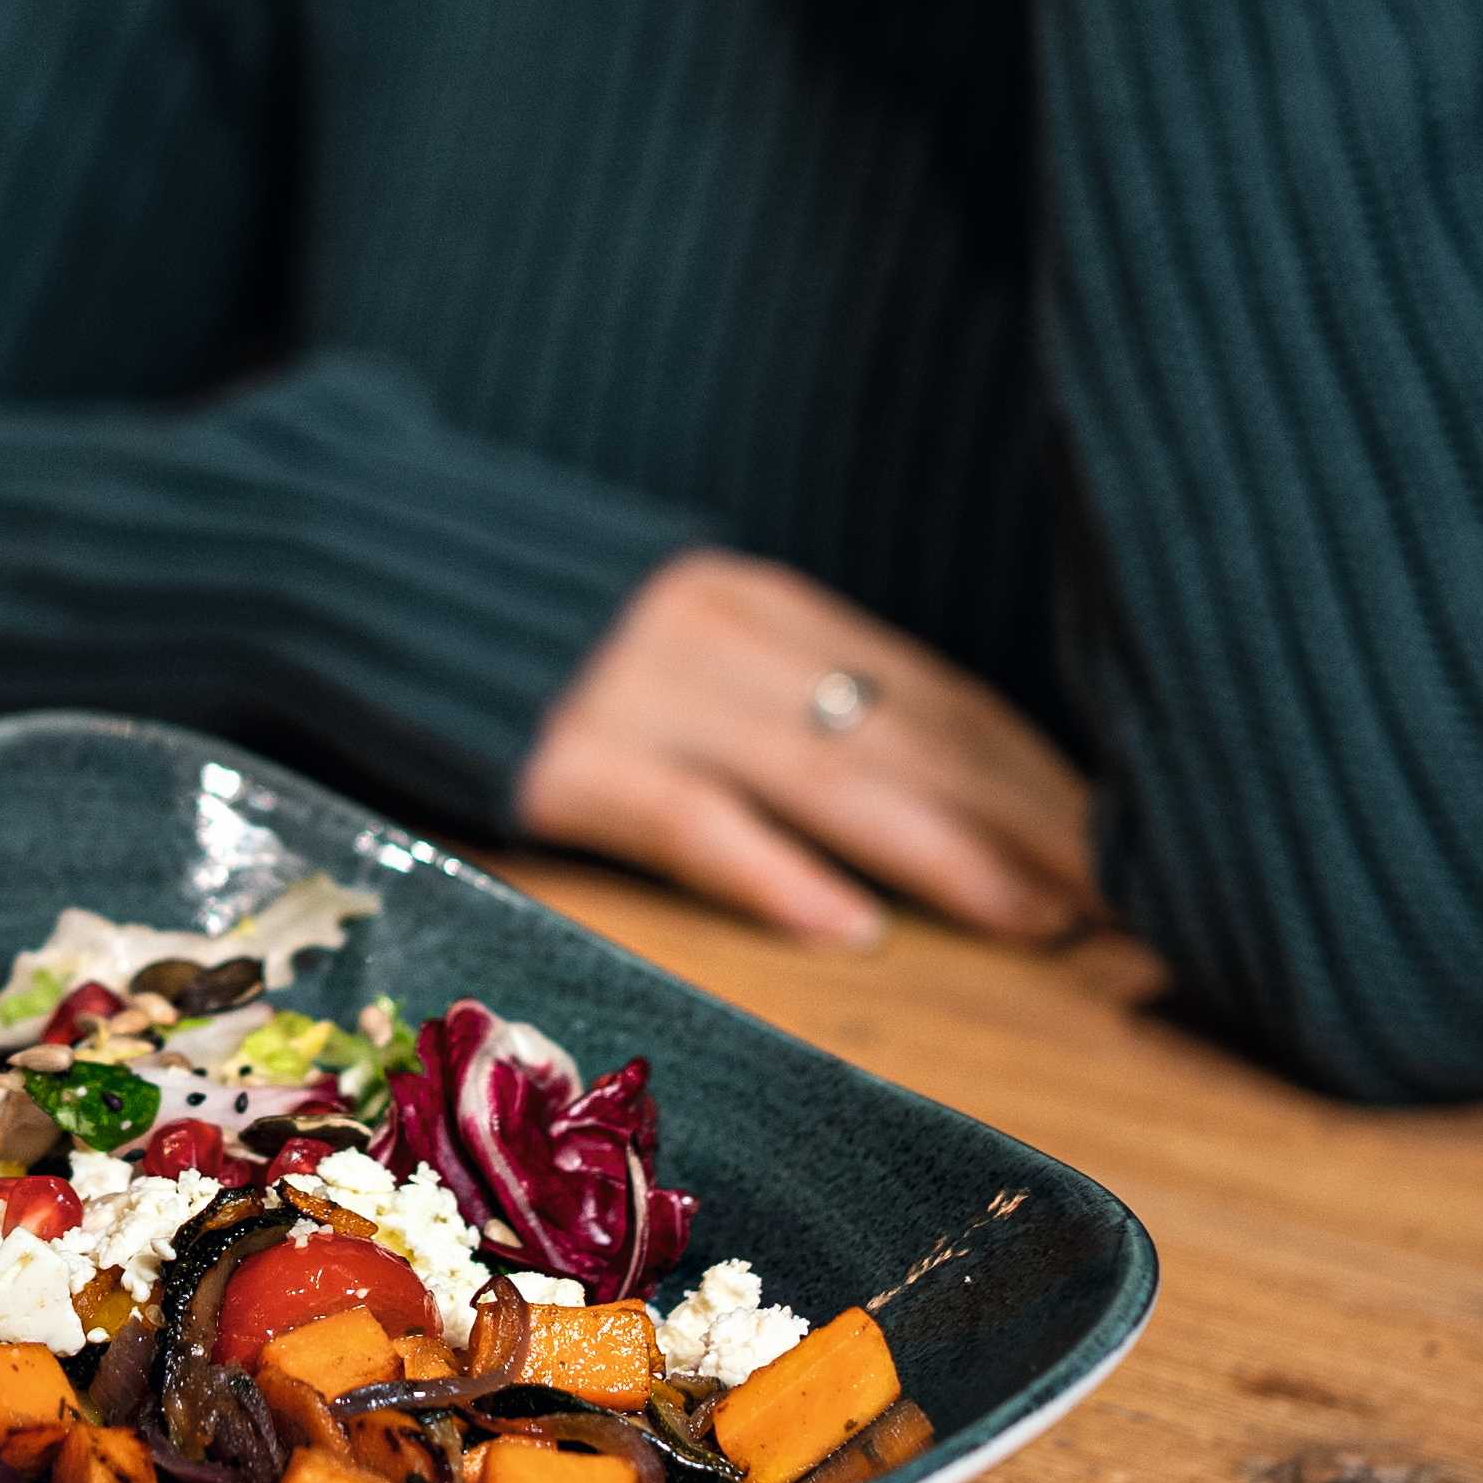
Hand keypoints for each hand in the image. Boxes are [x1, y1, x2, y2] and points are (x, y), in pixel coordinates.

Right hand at [517, 551, 1096, 946]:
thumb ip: (781, 687)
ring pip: (828, 775)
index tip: (1129, 840)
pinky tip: (844, 926)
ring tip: (1037, 916)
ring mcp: (644, 696)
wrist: (354, 555)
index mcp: (760, 605)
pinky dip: (772, 872)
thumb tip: (925, 780)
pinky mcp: (566, 758)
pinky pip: (689, 820)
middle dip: (1027, 819)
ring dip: (943, 852)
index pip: (933, 692)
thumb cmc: (526, 625)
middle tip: (1128, 899)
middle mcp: (722, 638)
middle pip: (908, 734)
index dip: (1033, 770)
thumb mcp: (674, 630)